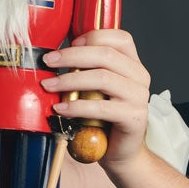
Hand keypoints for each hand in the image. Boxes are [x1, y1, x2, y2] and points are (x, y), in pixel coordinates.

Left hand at [41, 30, 150, 170]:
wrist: (121, 151)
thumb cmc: (104, 118)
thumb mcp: (96, 88)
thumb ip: (87, 69)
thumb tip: (56, 54)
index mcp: (133, 64)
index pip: (119, 37)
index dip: (93, 36)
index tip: (69, 43)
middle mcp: (140, 76)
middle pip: (106, 54)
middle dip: (72, 56)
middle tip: (48, 61)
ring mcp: (139, 97)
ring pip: (102, 78)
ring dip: (70, 80)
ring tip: (49, 86)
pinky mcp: (134, 117)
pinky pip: (102, 107)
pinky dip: (77, 106)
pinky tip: (61, 109)